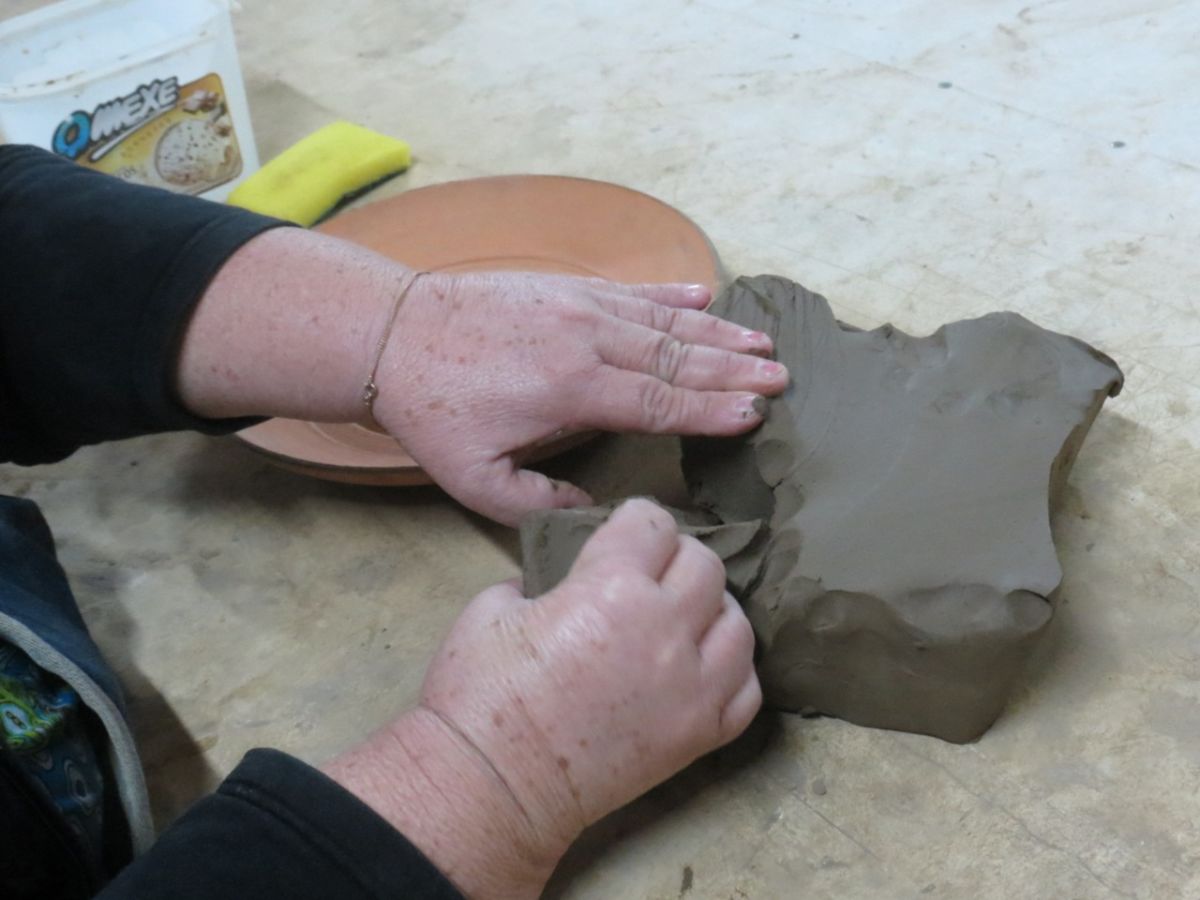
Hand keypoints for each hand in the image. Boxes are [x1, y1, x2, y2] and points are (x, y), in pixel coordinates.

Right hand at [324, 499, 760, 898]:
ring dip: (711, 612)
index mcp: (611, 587)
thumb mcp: (492, 606)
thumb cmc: (479, 696)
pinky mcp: (700, 736)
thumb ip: (540, 580)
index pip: (654, 522)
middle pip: (706, 565)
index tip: (622, 535)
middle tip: (647, 576)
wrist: (491, 788)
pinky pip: (747, 688)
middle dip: (675, 560)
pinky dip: (730, 671)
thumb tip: (560, 581)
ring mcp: (692, 687)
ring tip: (681, 621)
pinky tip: (700, 669)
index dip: (634, 523)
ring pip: (738, 623)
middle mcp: (665, 629)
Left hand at [371, 271, 787, 523]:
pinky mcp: (565, 287)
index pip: (658, 402)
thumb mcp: (475, 480)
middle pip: (676, 358)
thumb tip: (594, 510)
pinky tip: (706, 294)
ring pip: (664, 321)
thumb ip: (539, 503)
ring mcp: (578, 306)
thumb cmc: (435, 412)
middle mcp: (585, 340)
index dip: (710, 412)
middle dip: (733, 371)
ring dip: (718, 333)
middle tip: (782, 378)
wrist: (394, 334)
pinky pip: (632, 290)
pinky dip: (673, 294)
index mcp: (571, 390)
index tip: (755, 416)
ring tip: (763, 342)